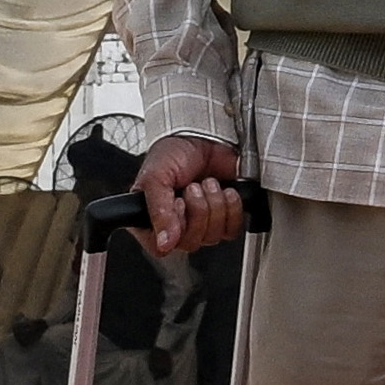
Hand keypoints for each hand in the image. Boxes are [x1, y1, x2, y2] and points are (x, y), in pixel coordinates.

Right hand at [130, 135, 247, 263]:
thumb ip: (157, 211)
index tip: (177, 203)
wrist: (203, 135)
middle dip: (197, 210)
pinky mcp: (225, 217)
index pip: (161, 248)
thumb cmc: (173, 153)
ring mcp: (202, 223)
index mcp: (152, 220)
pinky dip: (232, 209)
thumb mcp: (156, 177)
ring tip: (207, 183)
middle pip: (191, 243)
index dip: (173, 228)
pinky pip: (232, 230)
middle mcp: (177, 226)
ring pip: (212, 237)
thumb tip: (164, 243)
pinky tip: (226, 191)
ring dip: (213, 205)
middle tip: (193, 187)